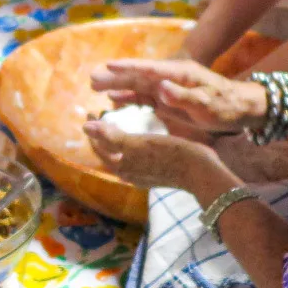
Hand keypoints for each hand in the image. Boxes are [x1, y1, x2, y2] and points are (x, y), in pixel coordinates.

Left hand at [83, 118, 228, 192]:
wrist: (202, 172)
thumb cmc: (170, 154)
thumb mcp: (138, 144)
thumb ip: (110, 136)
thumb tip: (85, 127)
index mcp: (122, 166)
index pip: (99, 147)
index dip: (93, 129)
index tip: (92, 112)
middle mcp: (129, 173)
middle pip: (108, 153)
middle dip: (103, 135)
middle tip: (103, 116)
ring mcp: (143, 175)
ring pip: (122, 155)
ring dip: (116, 141)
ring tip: (118, 124)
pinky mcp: (156, 174)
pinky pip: (135, 158)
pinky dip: (130, 146)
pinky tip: (138, 139)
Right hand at [90, 58, 264, 134]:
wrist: (241, 110)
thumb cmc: (227, 106)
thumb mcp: (207, 104)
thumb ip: (183, 96)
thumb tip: (160, 87)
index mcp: (180, 74)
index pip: (149, 69)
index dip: (129, 68)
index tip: (109, 66)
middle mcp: (170, 78)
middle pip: (139, 76)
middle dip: (115, 76)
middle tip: (92, 77)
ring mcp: (168, 88)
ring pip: (138, 85)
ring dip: (117, 85)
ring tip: (94, 85)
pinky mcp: (168, 99)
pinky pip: (144, 97)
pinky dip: (129, 97)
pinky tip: (114, 99)